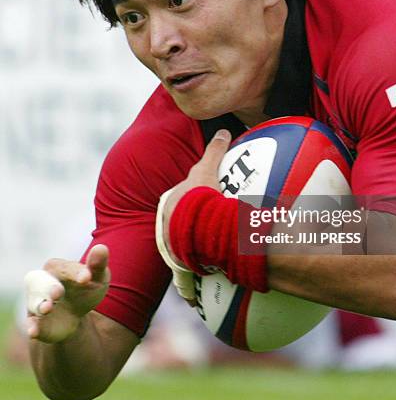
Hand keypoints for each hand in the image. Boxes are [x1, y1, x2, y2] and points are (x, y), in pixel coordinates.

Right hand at [25, 244, 110, 343]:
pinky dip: (32, 327)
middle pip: (41, 282)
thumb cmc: (86, 289)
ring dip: (40, 306)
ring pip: (34, 303)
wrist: (76, 316)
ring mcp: (38, 303)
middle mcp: (43, 284)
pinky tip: (34, 332)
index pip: (64, 267)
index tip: (87, 278)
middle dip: (49, 287)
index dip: (75, 272)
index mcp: (58, 268)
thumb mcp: (97, 277)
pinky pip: (31, 324)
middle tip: (58, 292)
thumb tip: (101, 248)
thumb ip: (98, 264)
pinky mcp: (36, 322)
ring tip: (48, 308)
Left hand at [155, 129, 230, 301]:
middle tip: (206, 224)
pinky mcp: (185, 264)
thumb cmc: (199, 198)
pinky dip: (200, 267)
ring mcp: (175, 246)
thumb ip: (214, 150)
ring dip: (194, 248)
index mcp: (170, 207)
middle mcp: (167, 227)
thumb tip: (223, 130)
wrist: (199, 228)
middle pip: (178, 224)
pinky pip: (193, 266)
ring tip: (211, 249)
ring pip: (184, 245)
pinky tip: (212, 269)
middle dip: (188, 225)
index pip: (176, 201)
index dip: (187, 200)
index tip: (199, 201)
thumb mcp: (207, 170)